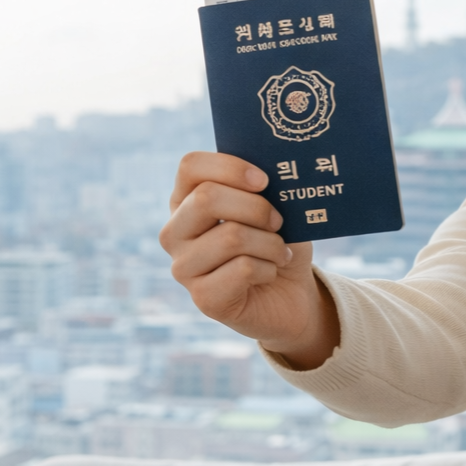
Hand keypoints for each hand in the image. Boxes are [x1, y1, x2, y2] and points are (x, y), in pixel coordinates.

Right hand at [160, 152, 339, 366]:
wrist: (290, 296)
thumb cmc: (277, 243)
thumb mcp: (273, 207)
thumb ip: (262, 188)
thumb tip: (271, 173)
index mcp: (186, 201)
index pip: (190, 167)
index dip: (230, 167)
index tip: (264, 181)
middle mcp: (174, 232)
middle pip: (206, 198)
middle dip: (256, 207)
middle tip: (278, 222)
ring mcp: (183, 267)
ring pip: (231, 236)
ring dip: (270, 243)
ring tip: (280, 252)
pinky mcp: (203, 298)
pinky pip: (243, 269)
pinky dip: (269, 268)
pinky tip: (270, 273)